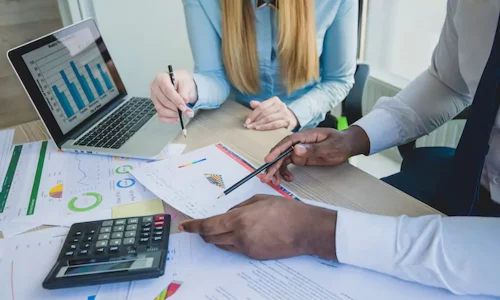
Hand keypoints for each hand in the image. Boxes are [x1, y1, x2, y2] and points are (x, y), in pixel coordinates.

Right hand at [150, 70, 197, 122]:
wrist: (183, 85)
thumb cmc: (183, 82)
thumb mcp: (186, 83)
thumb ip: (184, 92)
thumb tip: (184, 101)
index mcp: (161, 78)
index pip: (167, 90)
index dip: (176, 100)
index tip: (184, 106)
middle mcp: (155, 88)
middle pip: (164, 101)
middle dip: (177, 108)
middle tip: (188, 111)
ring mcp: (154, 98)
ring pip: (161, 110)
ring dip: (174, 114)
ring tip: (184, 113)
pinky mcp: (156, 106)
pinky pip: (161, 116)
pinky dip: (169, 119)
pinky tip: (177, 117)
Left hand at [179, 195, 336, 259]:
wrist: (305, 230)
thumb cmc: (286, 211)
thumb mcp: (259, 200)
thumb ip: (239, 207)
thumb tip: (227, 214)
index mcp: (239, 219)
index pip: (208, 226)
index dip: (193, 227)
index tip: (185, 226)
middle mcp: (239, 236)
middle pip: (211, 238)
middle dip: (204, 232)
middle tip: (202, 226)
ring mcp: (246, 248)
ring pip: (222, 244)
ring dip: (217, 237)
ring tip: (225, 228)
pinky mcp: (254, 256)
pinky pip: (235, 249)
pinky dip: (232, 242)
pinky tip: (242, 233)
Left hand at [245, 97, 297, 130]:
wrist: (291, 118)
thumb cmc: (277, 112)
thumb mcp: (268, 107)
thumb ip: (260, 106)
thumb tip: (251, 103)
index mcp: (274, 100)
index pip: (261, 107)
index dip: (253, 114)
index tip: (247, 121)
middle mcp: (280, 105)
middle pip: (265, 113)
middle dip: (255, 120)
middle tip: (248, 126)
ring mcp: (284, 113)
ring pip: (269, 119)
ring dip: (259, 124)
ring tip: (253, 128)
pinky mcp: (287, 121)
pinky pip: (275, 125)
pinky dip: (266, 127)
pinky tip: (260, 129)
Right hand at [261, 126, 369, 184]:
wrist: (347, 145)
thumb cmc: (341, 143)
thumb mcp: (331, 146)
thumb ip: (314, 149)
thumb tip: (295, 149)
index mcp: (306, 136)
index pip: (287, 142)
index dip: (277, 150)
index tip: (268, 160)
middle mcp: (299, 142)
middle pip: (282, 152)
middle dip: (273, 165)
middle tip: (266, 177)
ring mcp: (298, 150)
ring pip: (282, 159)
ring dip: (276, 170)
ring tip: (273, 182)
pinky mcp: (300, 157)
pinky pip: (288, 164)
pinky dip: (284, 172)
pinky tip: (287, 179)